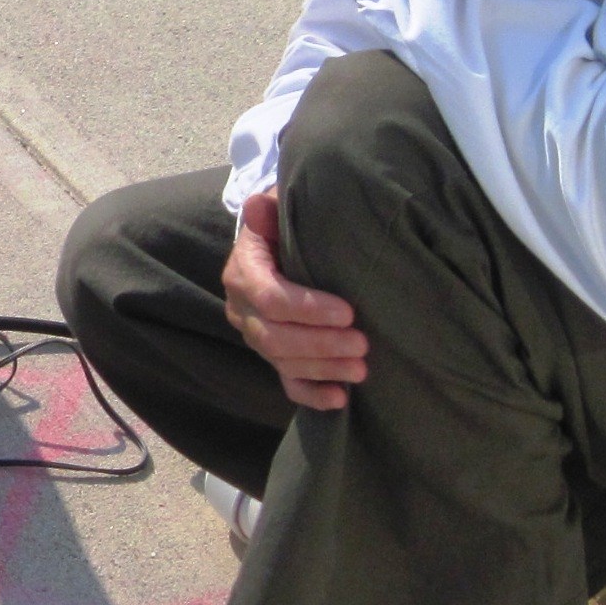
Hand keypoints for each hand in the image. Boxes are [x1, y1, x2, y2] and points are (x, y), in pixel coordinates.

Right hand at [222, 190, 367, 410]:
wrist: (277, 242)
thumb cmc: (285, 223)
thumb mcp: (278, 208)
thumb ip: (270, 209)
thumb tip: (257, 205)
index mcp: (243, 272)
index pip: (270, 298)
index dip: (308, 309)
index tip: (348, 311)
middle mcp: (242, 308)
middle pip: (275, 338)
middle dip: (321, 345)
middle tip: (363, 344)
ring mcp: (255, 335)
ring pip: (282, 363)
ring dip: (323, 369)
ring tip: (361, 369)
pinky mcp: (271, 355)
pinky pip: (285, 382)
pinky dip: (311, 394)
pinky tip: (339, 399)